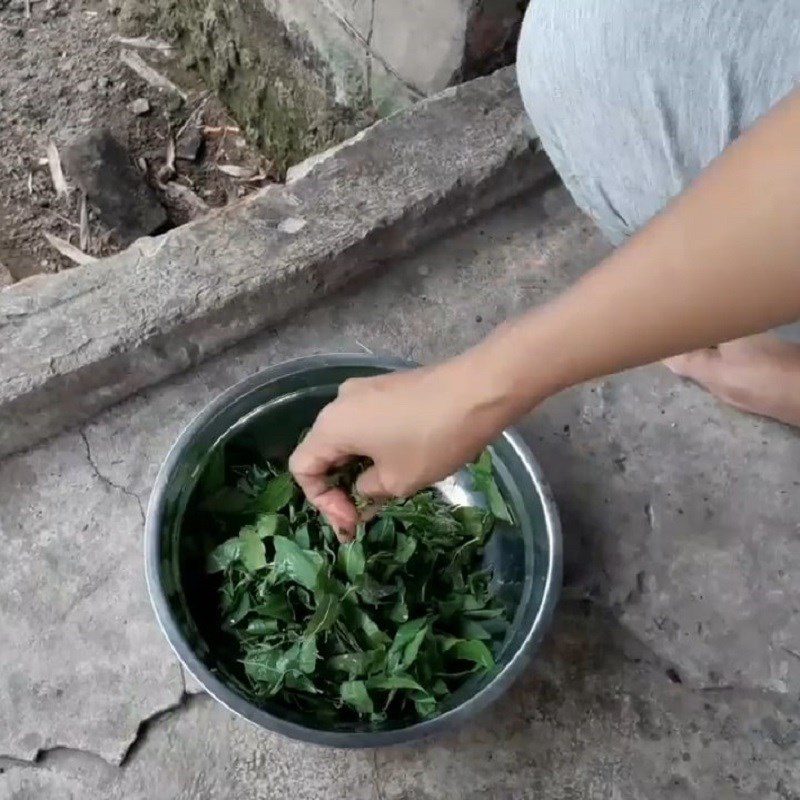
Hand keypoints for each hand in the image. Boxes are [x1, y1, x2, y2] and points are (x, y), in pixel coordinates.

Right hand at [289, 356, 519, 539]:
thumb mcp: (398, 480)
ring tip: (384, 495)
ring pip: (348, 438)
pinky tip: (400, 465)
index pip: (303, 468)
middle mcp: (340, 402)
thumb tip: (364, 492)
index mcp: (331, 425)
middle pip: (323, 452)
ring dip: (359, 470)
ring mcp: (365, 390)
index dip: (322, 502)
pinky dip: (374, 449)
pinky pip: (368, 423)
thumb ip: (369, 492)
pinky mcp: (389, 387)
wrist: (479, 390)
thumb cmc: (432, 439)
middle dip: (340, 488)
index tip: (354, 521)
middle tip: (364, 517)